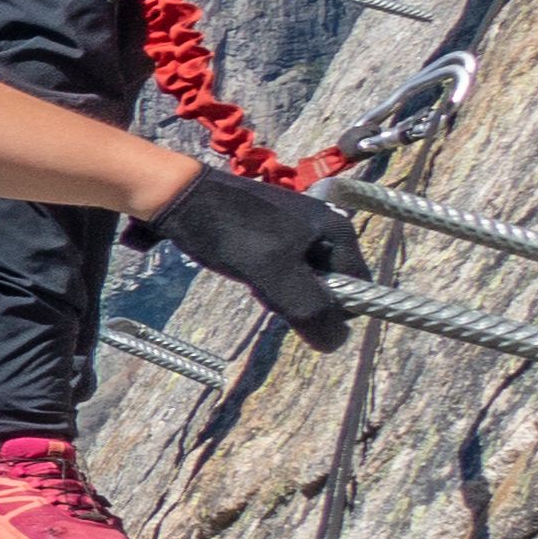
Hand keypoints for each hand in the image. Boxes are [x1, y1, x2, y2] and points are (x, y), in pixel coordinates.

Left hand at [148, 162, 366, 346]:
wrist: (178, 194)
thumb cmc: (230, 230)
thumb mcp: (274, 272)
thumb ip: (309, 308)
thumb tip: (336, 343)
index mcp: (338, 231)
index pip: (359, 289)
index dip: (333, 309)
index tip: (293, 302)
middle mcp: (325, 227)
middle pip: (329, 285)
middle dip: (300, 298)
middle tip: (266, 285)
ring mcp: (298, 228)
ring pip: (302, 279)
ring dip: (278, 289)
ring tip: (250, 272)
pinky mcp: (272, 232)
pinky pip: (280, 268)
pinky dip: (263, 276)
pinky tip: (241, 265)